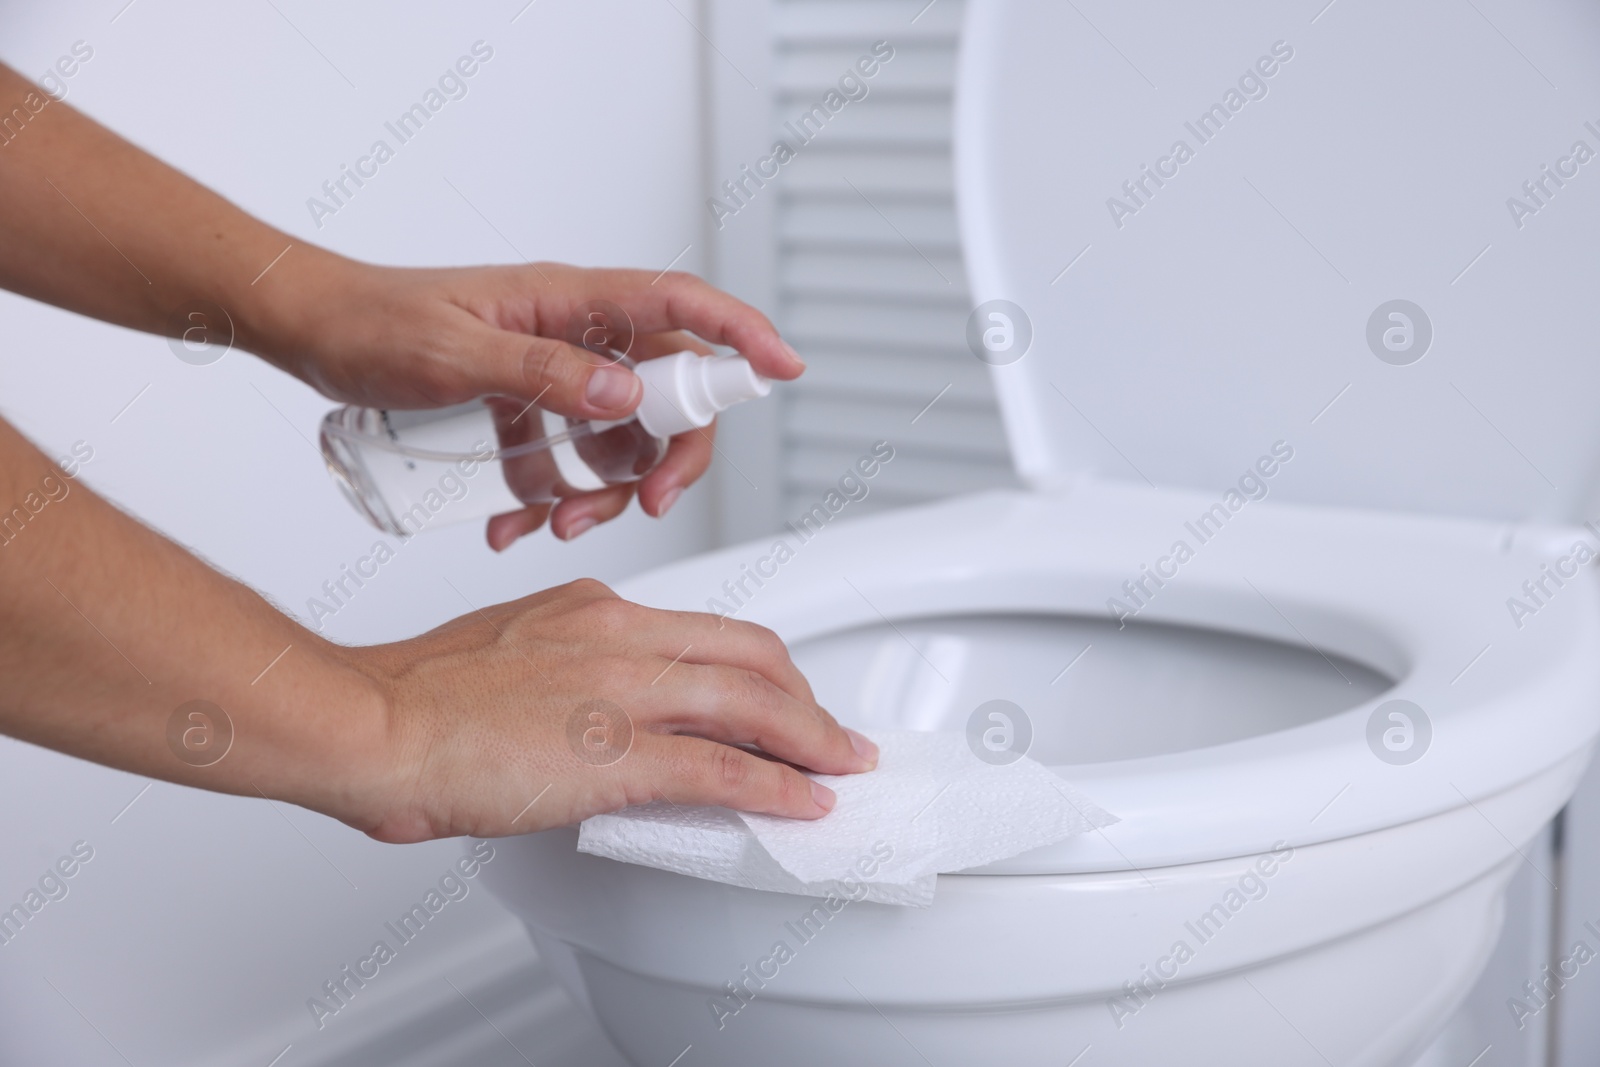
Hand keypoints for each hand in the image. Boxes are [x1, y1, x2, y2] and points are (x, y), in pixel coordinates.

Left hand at [257, 259, 804, 549]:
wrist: (309, 332)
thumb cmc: (370, 324)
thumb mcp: (452, 354)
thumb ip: (542, 372)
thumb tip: (627, 395)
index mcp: (568, 301)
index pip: (680, 306)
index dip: (740, 335)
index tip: (783, 370)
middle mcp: (572, 333)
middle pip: (665, 392)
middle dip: (665, 455)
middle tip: (644, 504)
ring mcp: (550, 371)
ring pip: (617, 438)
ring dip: (601, 492)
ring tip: (548, 524)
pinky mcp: (524, 405)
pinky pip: (564, 459)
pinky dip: (549, 498)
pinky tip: (508, 523)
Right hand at [342, 579, 878, 843]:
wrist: (369, 721)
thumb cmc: (414, 694)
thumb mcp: (512, 649)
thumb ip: (569, 667)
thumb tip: (599, 707)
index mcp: (596, 608)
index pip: (707, 629)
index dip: (760, 667)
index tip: (776, 694)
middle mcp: (623, 635)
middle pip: (753, 656)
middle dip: (802, 698)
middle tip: (825, 732)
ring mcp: (626, 691)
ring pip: (756, 704)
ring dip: (812, 741)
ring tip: (840, 766)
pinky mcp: (619, 752)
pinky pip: (726, 769)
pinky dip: (778, 787)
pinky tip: (803, 802)